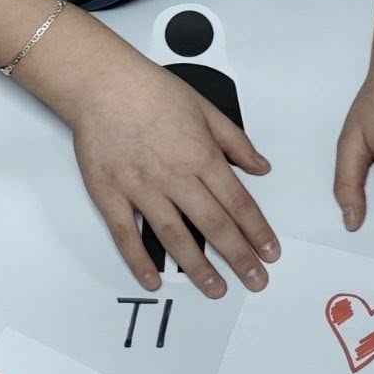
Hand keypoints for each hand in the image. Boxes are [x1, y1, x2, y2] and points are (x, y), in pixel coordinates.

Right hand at [71, 47, 278, 298]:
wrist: (102, 83)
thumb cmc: (152, 90)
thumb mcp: (205, 108)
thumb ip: (235, 142)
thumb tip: (261, 166)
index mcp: (201, 156)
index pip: (238, 202)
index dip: (257, 231)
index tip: (270, 252)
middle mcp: (175, 176)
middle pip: (214, 225)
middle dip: (239, 257)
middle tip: (256, 281)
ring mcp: (142, 189)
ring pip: (175, 237)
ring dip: (197, 268)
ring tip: (215, 290)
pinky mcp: (110, 195)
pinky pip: (127, 236)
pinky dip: (140, 262)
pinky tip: (155, 280)